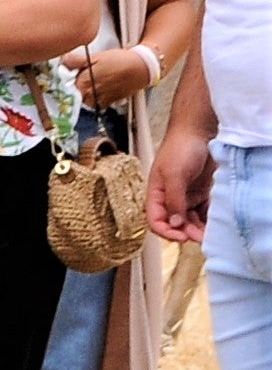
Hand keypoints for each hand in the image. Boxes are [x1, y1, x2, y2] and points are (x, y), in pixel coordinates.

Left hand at [67, 45, 153, 108]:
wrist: (142, 68)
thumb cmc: (118, 60)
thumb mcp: (96, 56)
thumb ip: (77, 61)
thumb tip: (62, 62)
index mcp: (83, 83)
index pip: (66, 86)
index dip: (66, 80)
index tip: (68, 76)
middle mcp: (90, 95)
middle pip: (75, 95)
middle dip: (75, 88)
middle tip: (81, 77)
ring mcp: (100, 100)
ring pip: (85, 100)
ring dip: (85, 94)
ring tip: (92, 83)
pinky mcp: (110, 102)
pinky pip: (97, 103)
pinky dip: (96, 98)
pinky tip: (100, 88)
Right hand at [151, 114, 216, 243]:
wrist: (199, 132)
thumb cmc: (180, 148)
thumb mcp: (174, 175)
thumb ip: (173, 200)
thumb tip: (174, 223)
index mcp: (155, 193)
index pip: (155, 220)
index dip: (166, 231)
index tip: (181, 237)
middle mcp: (169, 197)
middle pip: (174, 223)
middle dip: (185, 232)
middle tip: (200, 237)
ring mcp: (185, 195)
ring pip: (189, 220)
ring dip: (197, 229)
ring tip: (209, 234)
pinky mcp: (200, 193)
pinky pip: (202, 212)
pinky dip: (206, 220)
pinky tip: (214, 223)